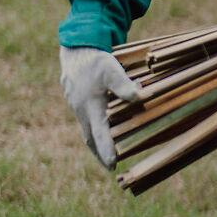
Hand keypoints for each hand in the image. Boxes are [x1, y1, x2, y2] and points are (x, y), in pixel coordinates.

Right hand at [60, 45, 145, 168]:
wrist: (76, 48)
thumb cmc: (96, 60)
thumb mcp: (112, 69)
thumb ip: (124, 85)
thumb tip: (140, 97)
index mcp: (90, 106)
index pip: (99, 134)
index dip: (106, 151)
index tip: (113, 165)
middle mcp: (81, 109)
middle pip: (90, 138)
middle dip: (100, 154)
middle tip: (110, 168)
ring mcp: (76, 106)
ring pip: (86, 130)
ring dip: (96, 144)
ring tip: (105, 157)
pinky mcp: (76, 101)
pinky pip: (85, 121)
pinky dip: (93, 131)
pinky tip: (100, 132)